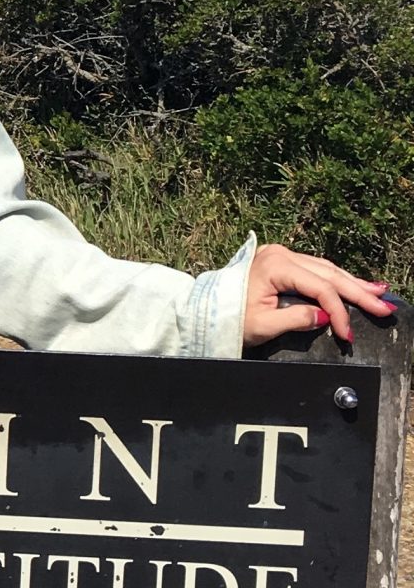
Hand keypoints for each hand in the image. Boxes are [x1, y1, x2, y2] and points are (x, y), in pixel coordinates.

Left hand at [241, 243, 397, 346]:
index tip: (347, 333)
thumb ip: (295, 320)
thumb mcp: (261, 326)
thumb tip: (325, 318)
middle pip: (328, 274)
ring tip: (378, 294)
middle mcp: (280, 255)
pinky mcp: (281, 262)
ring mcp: (281, 256)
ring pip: (326, 269)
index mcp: (274, 266)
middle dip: (359, 292)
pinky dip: (336, 280)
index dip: (338, 311)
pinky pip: (316, 270)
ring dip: (352, 283)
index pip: (319, 288)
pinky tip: (355, 284)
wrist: (204, 311)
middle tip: (383, 307)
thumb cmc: (227, 319)